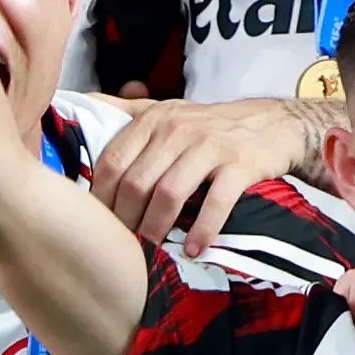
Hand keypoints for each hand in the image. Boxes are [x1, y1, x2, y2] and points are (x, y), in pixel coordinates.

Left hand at [76, 94, 312, 251]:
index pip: (112, 161)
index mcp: (153, 120)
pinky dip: (203, 230)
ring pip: (169, 193)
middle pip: (136, 182)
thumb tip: (81, 103)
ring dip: (156, 228)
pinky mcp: (240, 164)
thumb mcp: (167, 110)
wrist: (274, 124)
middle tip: (123, 245)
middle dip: (125, 220)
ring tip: (152, 251)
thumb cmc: (210, 124)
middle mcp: (177, 129)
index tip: (98, 224)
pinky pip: (215, 202)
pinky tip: (195, 250)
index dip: (101, 198)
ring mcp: (209, 146)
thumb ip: (126, 111)